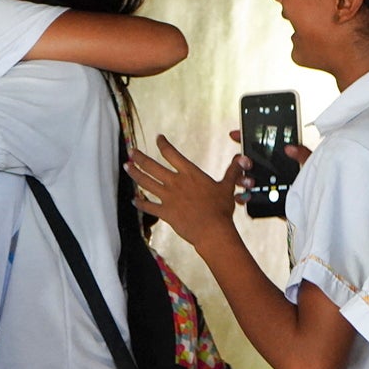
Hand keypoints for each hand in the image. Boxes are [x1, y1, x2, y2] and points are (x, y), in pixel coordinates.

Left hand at [125, 134, 244, 249]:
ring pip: (146, 182)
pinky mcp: (165, 212)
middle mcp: (176, 182)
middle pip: (152, 166)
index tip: (158, 139)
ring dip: (135, 174)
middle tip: (130, 151)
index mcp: (190, 173)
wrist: (212, 230)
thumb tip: (241, 159)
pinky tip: (133, 200)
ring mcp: (168, 197)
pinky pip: (148, 206)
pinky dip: (140, 203)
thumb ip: (232, 171)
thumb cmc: (220, 209)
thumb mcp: (227, 187)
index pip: (172, 154)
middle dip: (140, 157)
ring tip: (126, 167)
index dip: (163, 144)